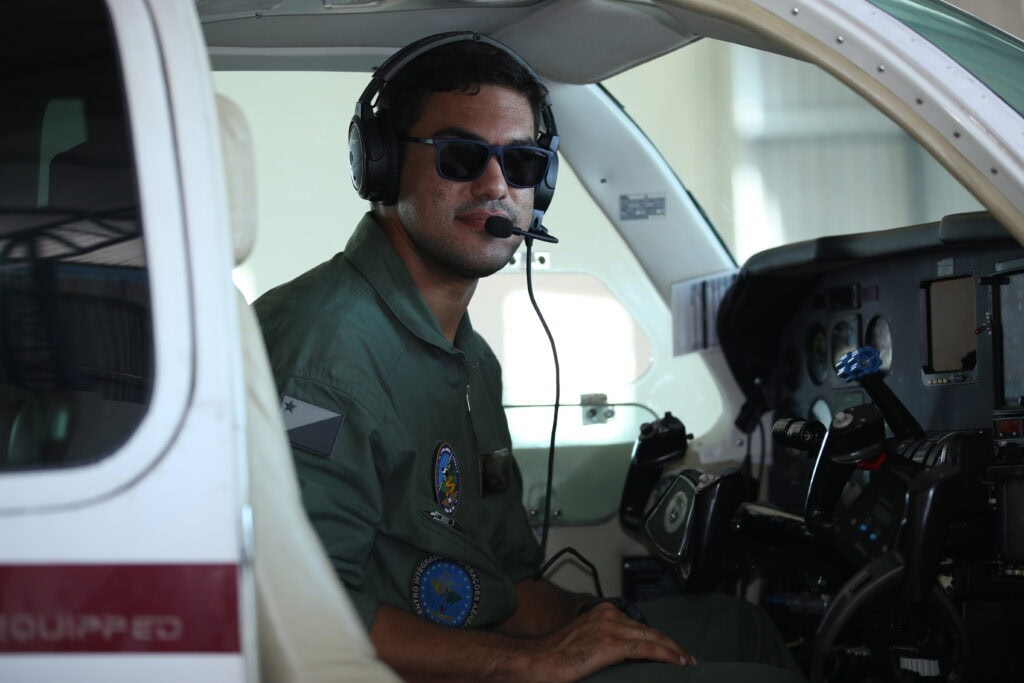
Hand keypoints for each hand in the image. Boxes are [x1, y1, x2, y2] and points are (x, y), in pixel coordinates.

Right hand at [525, 600, 695, 681]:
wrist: (538, 660)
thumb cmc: (556, 656)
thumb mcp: (585, 642)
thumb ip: (604, 643)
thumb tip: (623, 657)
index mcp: (602, 613)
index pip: (638, 626)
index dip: (658, 638)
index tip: (671, 649)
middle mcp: (609, 615)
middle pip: (649, 630)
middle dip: (671, 644)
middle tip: (686, 656)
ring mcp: (611, 628)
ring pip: (652, 637)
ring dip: (672, 650)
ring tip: (685, 661)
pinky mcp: (612, 644)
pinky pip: (647, 648)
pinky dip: (666, 654)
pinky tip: (677, 661)